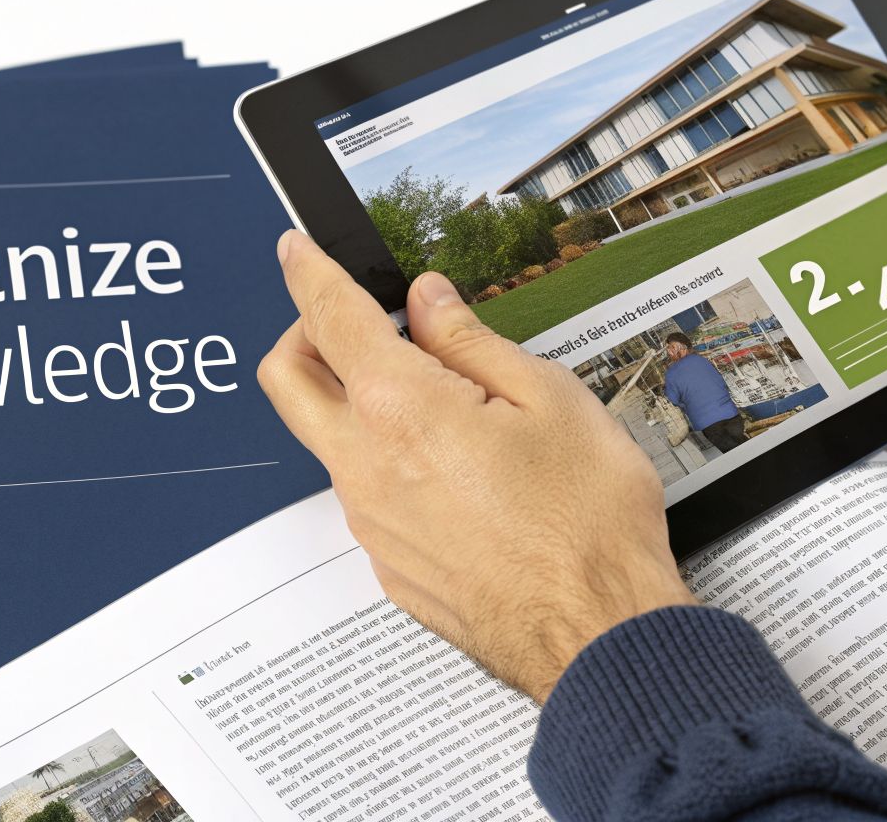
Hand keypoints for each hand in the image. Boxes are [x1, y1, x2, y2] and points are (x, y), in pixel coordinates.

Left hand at [257, 230, 694, 701]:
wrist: (599, 635)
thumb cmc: (588, 525)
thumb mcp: (549, 397)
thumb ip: (472, 341)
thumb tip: (431, 303)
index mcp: (401, 408)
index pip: (329, 317)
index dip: (308, 271)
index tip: (298, 250)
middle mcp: (366, 466)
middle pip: (287, 379)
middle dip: (302, 334)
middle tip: (351, 320)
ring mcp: (371, 522)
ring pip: (328, 441)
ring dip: (356, 403)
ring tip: (441, 401)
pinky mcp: (391, 566)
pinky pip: (367, 496)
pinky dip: (389, 462)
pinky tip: (456, 469)